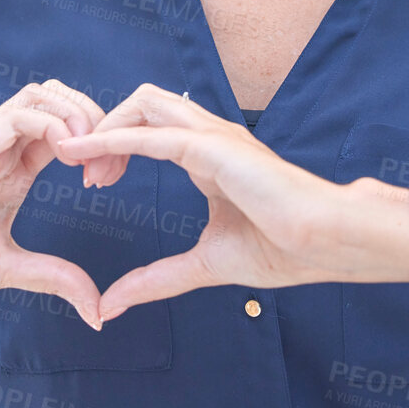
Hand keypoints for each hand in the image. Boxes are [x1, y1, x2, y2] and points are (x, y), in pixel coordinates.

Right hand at [0, 80, 121, 329]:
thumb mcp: (8, 269)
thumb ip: (54, 279)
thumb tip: (99, 312)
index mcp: (14, 173)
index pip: (66, 130)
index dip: (96, 143)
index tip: (108, 180)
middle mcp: (3, 152)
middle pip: (58, 99)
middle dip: (94, 117)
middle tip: (106, 162)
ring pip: (40, 95)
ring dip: (75, 113)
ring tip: (88, 155)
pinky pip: (16, 116)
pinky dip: (50, 124)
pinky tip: (65, 156)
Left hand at [54, 84, 408, 321]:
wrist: (325, 242)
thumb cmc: (282, 249)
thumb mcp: (202, 266)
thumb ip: (156, 280)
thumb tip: (110, 306)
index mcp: (208, 156)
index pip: (150, 128)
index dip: (115, 148)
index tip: (96, 185)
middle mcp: (208, 135)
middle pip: (142, 104)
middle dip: (104, 130)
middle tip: (86, 177)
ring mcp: (213, 134)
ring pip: (145, 101)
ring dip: (106, 126)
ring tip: (82, 163)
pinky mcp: (215, 146)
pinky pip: (154, 132)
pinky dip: (114, 137)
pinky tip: (86, 151)